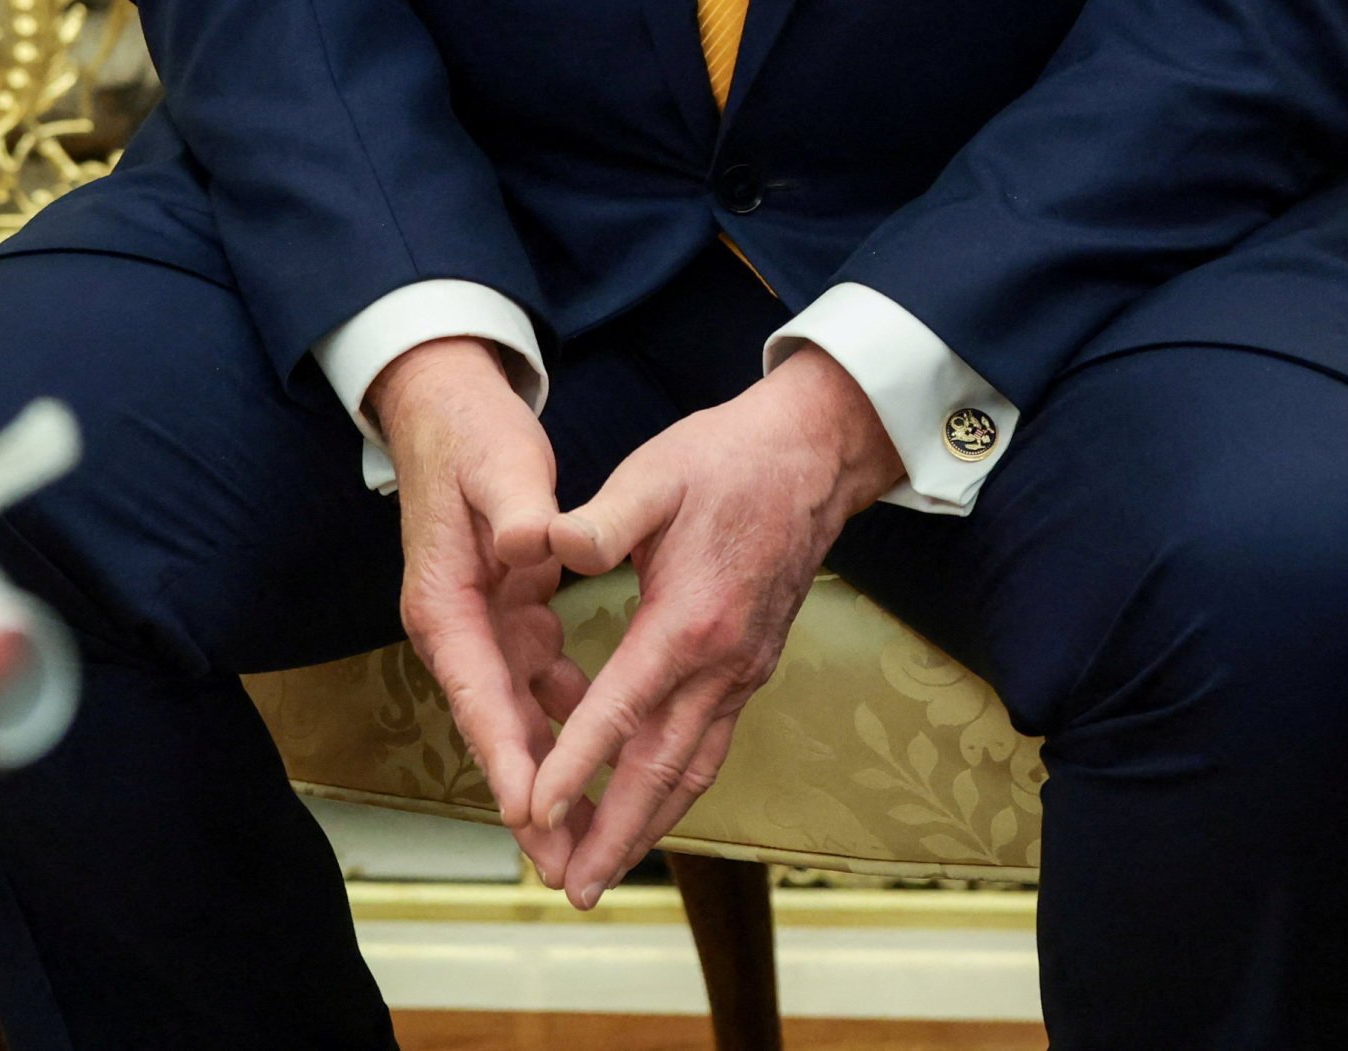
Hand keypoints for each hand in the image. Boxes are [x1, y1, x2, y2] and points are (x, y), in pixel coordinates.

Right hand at [371, 337, 581, 866]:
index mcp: (444, 603)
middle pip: (493, 729)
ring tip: (592, 837)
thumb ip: (517, 509)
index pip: (477, 695)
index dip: (505, 757)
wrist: (446, 407)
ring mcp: (478, 627)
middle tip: (565, 865)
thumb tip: (527, 543)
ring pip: (516, 720)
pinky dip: (566, 723)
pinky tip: (605, 754)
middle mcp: (454, 628)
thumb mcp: (498, 466)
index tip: (531, 812)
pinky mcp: (503, 616)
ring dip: (551, 775)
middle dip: (528, 799)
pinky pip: (534, 687)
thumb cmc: (471, 436)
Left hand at [520, 346, 905, 906]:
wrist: (812, 459)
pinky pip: (708, 746)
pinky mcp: (749, 669)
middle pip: (663, 770)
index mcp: (689, 622)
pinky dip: (674, 788)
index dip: (576, 766)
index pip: (621, 711)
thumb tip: (545, 546)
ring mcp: (742, 673)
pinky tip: (645, 808)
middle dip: (615, 833)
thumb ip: (599, 521)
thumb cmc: (725, 461)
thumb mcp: (654, 474)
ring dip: (646, 825)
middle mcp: (722, 664)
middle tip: (572, 887)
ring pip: (692, 770)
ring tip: (601, 870)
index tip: (536, 810)